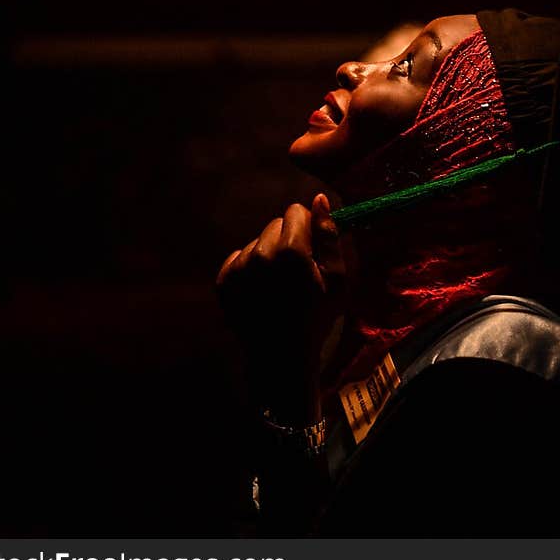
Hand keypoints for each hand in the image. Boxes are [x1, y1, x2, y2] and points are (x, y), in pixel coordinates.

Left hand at [216, 193, 344, 423]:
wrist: (281, 360)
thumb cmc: (317, 319)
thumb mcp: (336, 279)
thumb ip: (328, 236)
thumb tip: (319, 200)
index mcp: (291, 250)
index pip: (295, 211)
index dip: (307, 228)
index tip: (311, 250)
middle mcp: (260, 253)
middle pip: (276, 224)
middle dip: (288, 240)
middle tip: (296, 272)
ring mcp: (239, 267)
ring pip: (258, 242)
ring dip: (269, 255)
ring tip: (278, 286)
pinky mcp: (224, 281)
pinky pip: (239, 258)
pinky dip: (250, 269)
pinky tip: (261, 291)